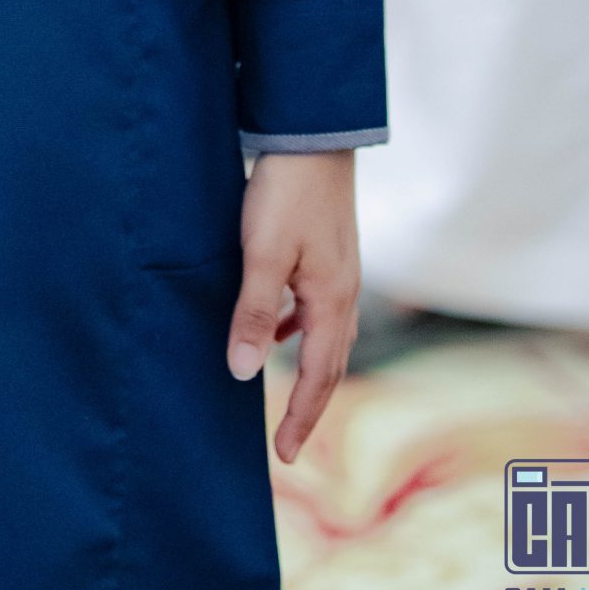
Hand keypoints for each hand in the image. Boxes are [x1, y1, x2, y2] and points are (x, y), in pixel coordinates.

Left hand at [224, 150, 360, 464]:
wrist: (311, 134)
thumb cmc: (285, 193)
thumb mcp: (262, 255)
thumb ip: (253, 314)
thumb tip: (244, 374)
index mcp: (333, 302)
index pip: (318, 377)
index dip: (301, 418)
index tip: (285, 455)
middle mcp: (344, 292)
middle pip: (331, 364)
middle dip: (311, 405)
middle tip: (289, 441)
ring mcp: (339, 271)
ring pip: (326, 336)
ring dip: (308, 368)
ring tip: (283, 391)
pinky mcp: (328, 252)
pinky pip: (317, 308)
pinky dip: (299, 329)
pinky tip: (277, 324)